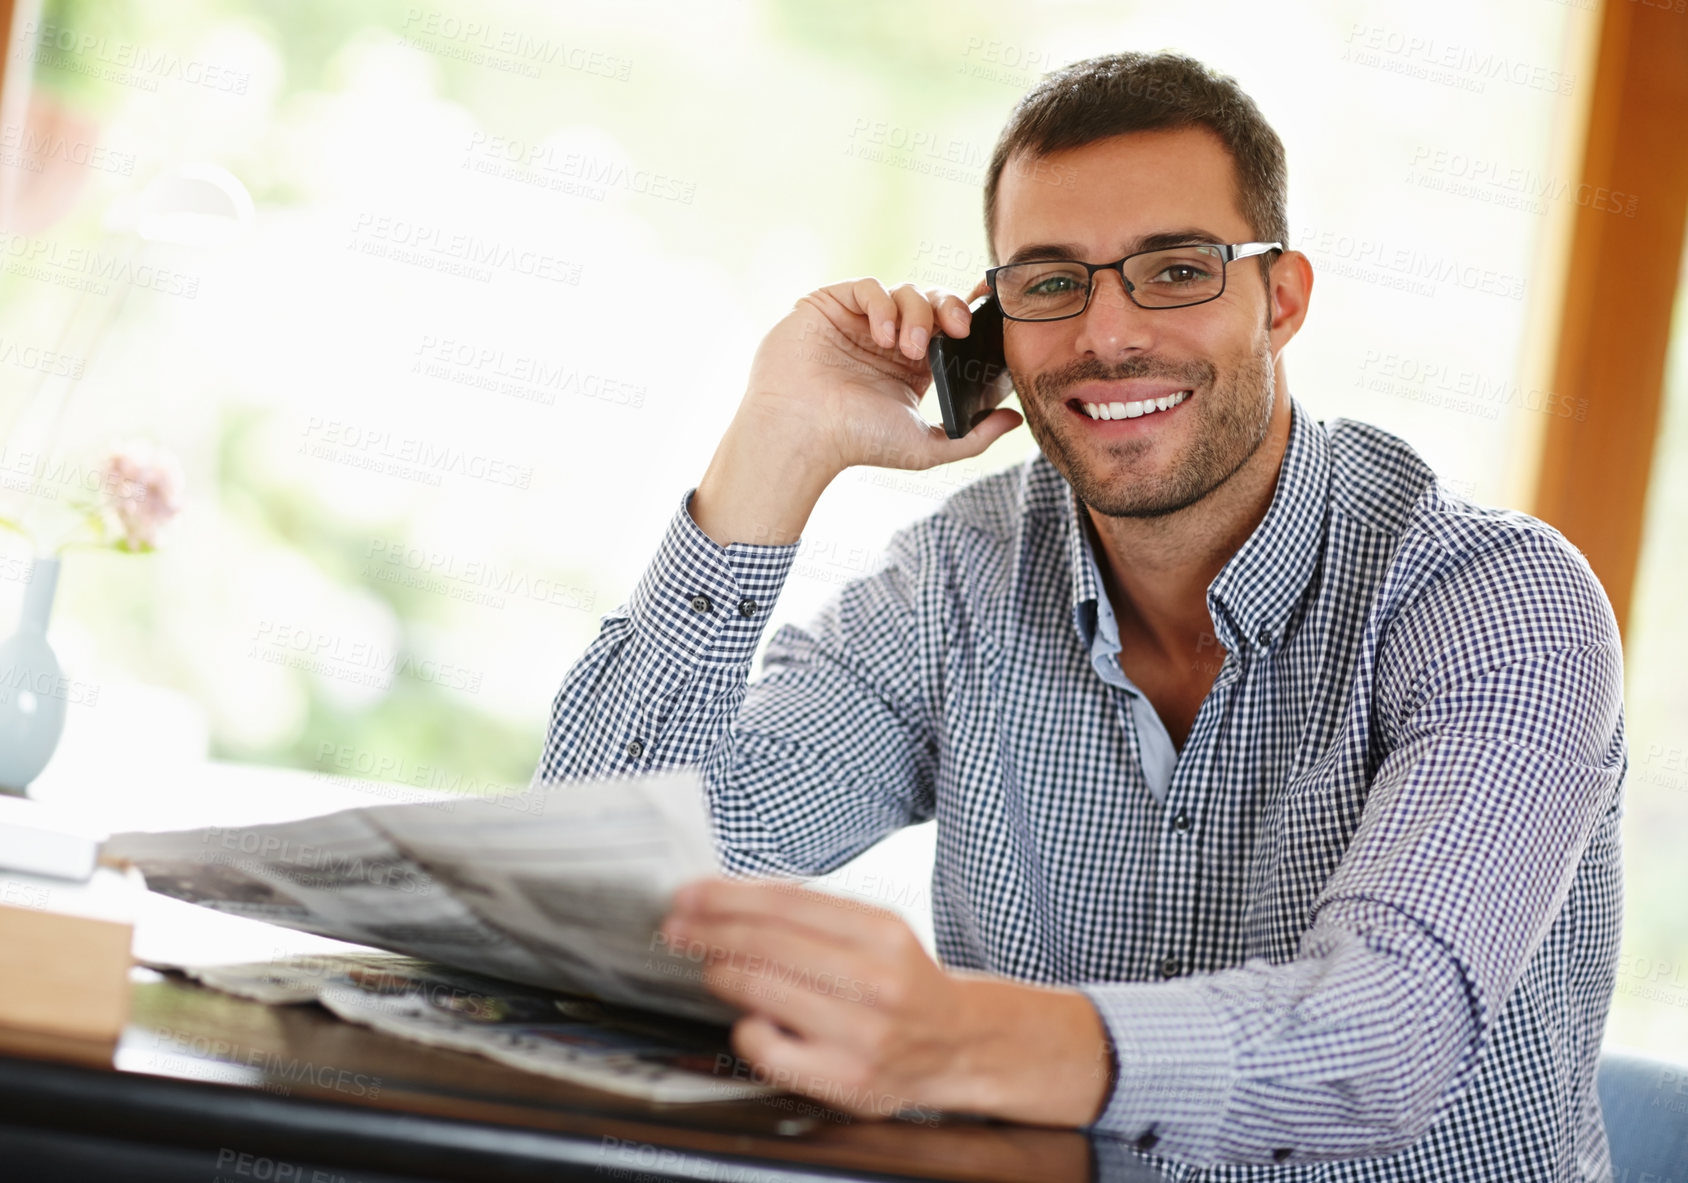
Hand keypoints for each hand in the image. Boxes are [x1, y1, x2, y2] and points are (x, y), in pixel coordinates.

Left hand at [658, 877, 1112, 1126]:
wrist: (957, 1043)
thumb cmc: (901, 981)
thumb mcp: (875, 930)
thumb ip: (813, 915)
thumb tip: (730, 898)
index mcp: (883, 932)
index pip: (786, 904)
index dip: (726, 897)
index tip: (689, 894)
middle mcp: (876, 982)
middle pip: (768, 945)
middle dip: (709, 932)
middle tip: (677, 928)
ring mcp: (861, 1034)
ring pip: (763, 992)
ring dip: (720, 973)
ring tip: (708, 966)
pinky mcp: (846, 1080)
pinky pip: (767, 1049)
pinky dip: (745, 1029)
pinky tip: (747, 1018)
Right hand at [742, 277, 1022, 476]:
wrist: (802, 433)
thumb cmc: (857, 442)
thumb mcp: (926, 447)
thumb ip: (974, 437)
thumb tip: (1015, 420)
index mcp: (913, 365)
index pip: (949, 327)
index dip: (970, 316)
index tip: (992, 319)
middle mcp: (888, 338)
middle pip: (933, 301)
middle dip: (950, 309)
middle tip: (956, 330)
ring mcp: (860, 319)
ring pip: (905, 290)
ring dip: (915, 314)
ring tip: (905, 349)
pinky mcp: (832, 304)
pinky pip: (869, 286)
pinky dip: (883, 305)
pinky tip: (882, 335)